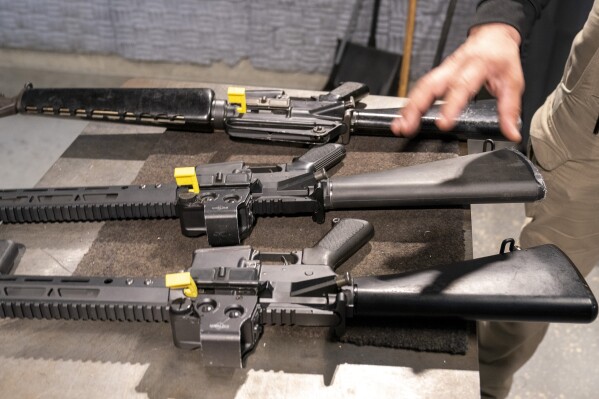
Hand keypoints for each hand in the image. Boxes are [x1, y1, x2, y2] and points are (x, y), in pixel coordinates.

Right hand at [391, 23, 523, 141]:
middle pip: (430, 85)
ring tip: (400, 125)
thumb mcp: (513, 82)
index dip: (450, 105)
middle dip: (416, 107)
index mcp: (476, 65)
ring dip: (408, 107)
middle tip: (408, 126)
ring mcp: (443, 69)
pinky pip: (420, 87)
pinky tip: (403, 117)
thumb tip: (511, 132)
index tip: (443, 123)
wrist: (493, 36)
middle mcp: (455, 66)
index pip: (461, 86)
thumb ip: (509, 109)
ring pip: (421, 86)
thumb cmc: (500, 57)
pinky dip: (410, 103)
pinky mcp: (437, 74)